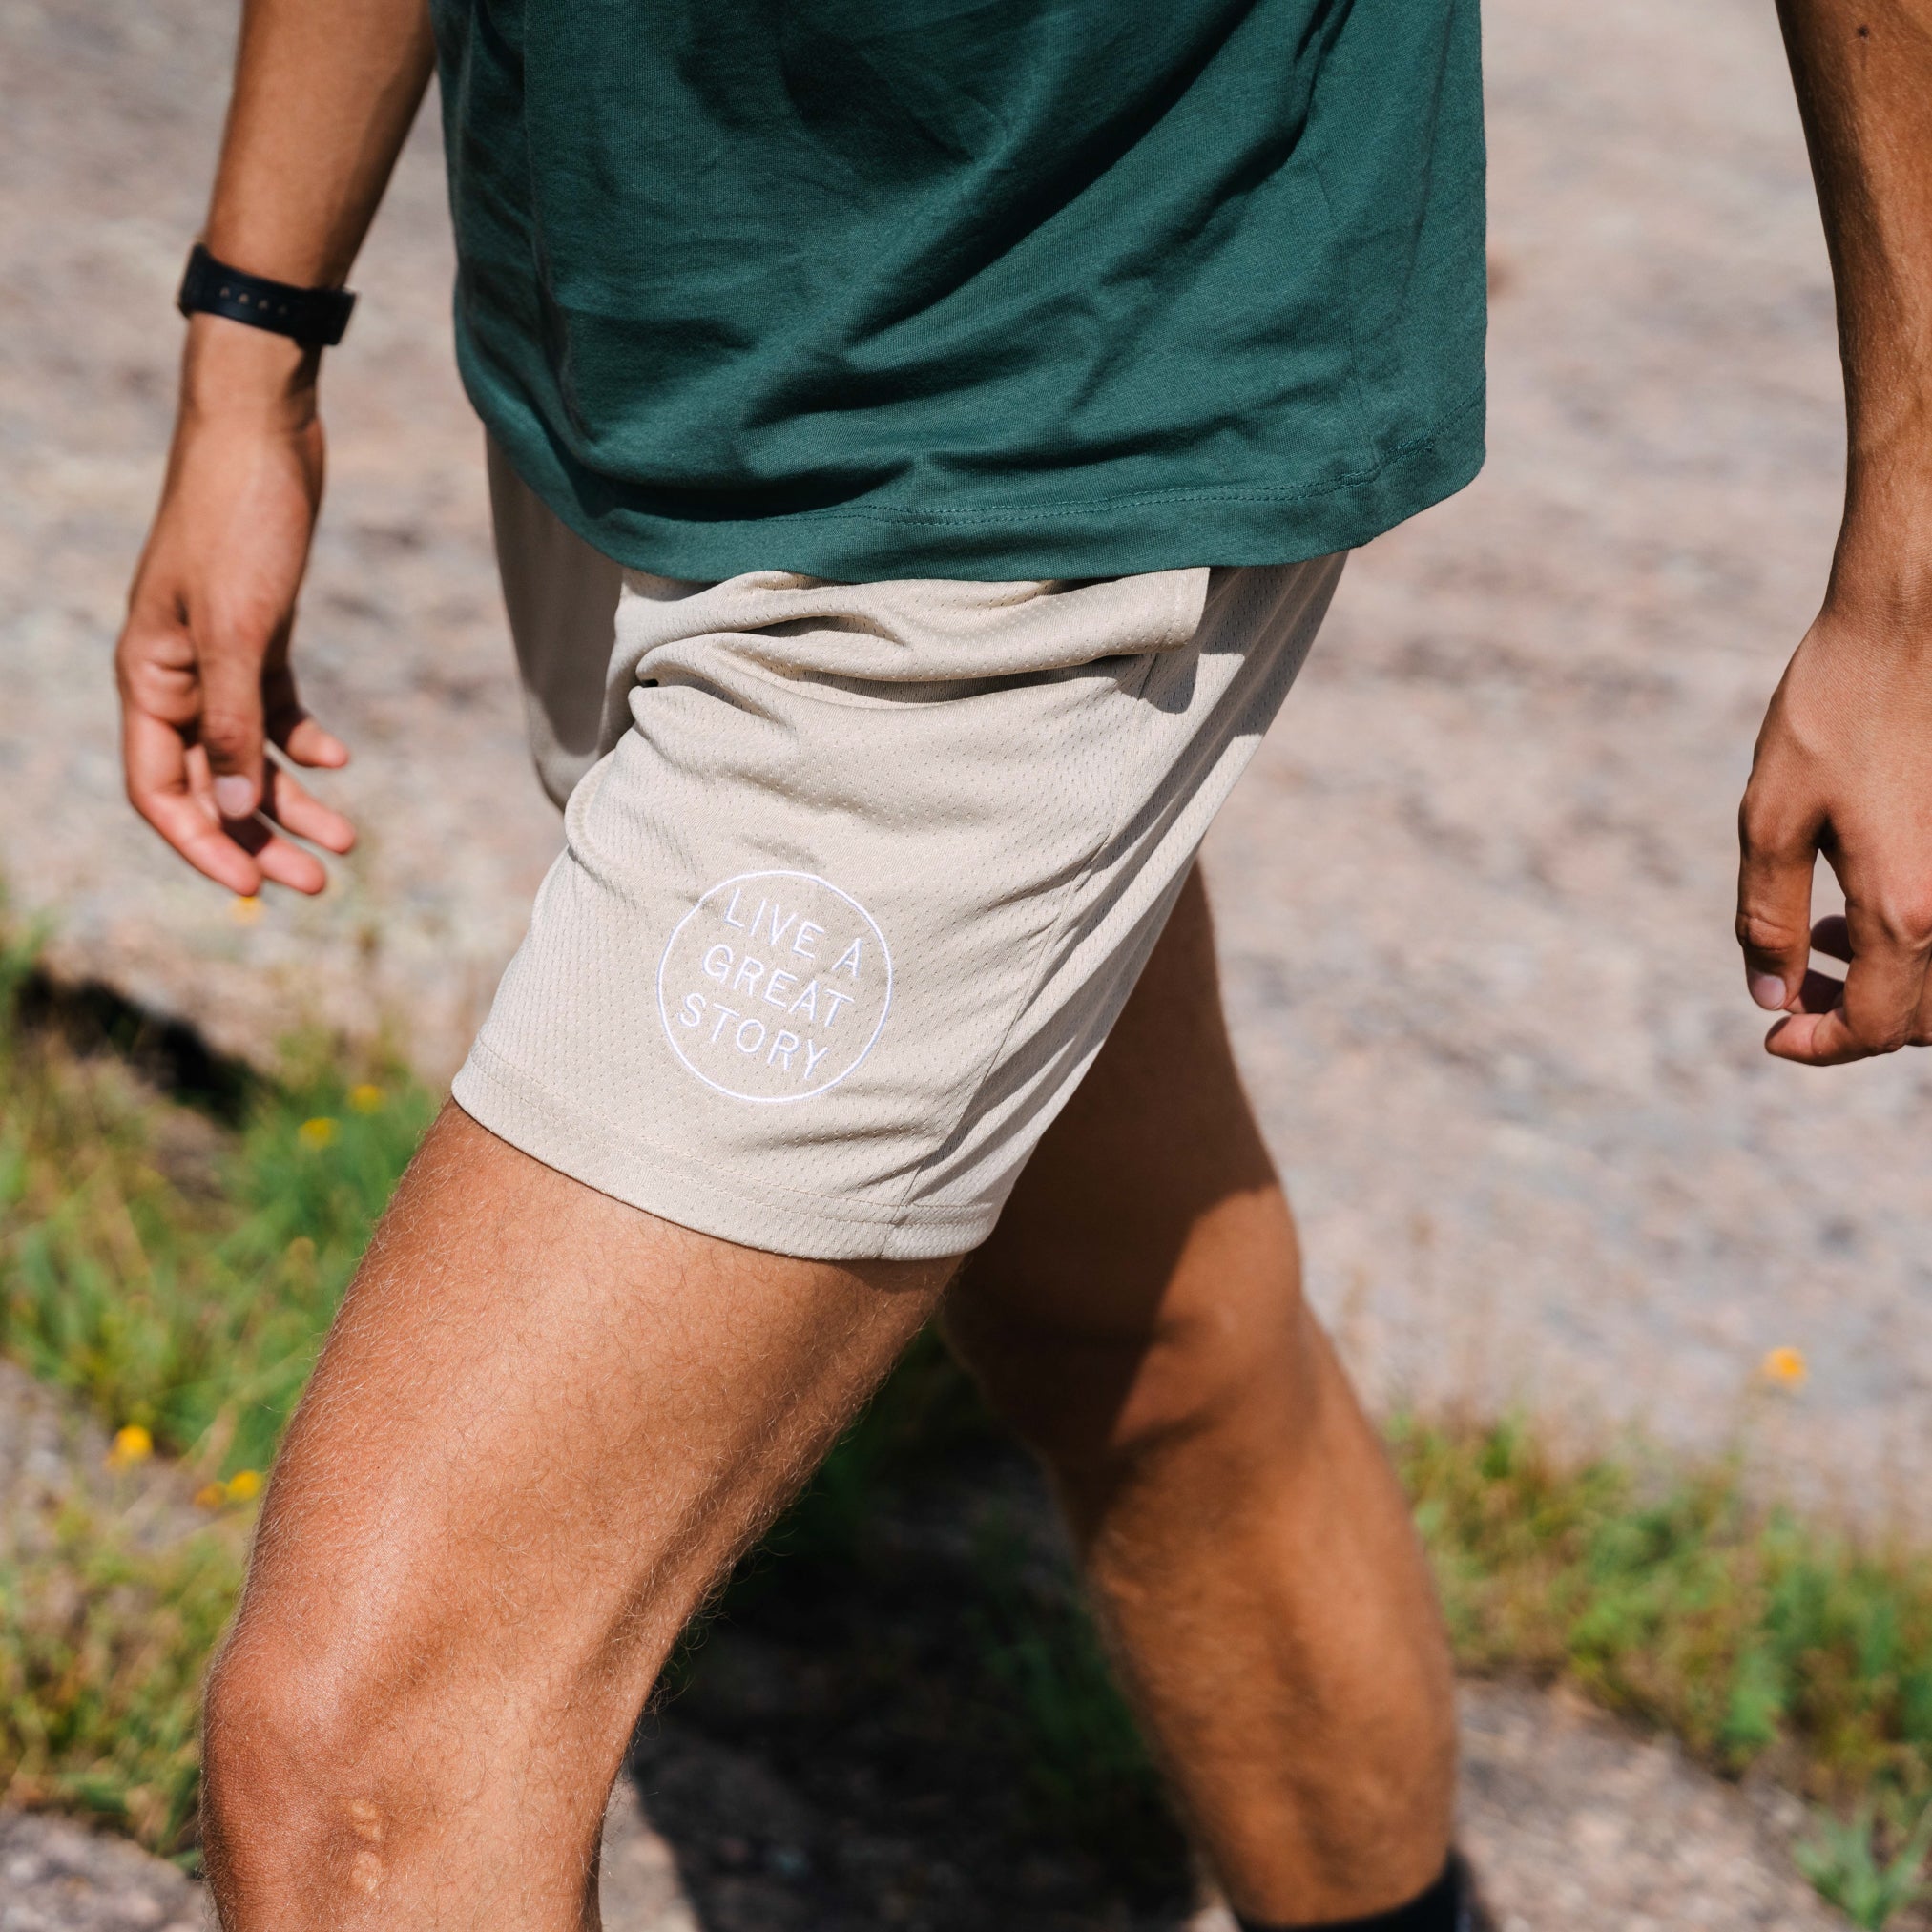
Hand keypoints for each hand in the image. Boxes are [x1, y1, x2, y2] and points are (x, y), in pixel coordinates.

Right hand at [116, 320, 354, 896]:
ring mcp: (217, 658)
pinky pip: (275, 711)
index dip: (202, 845)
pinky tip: (340, 762)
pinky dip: (305, 741)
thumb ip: (229, 723)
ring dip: (292, 800)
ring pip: (248, 754)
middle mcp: (175, 677)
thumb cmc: (239, 524)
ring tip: (347, 843)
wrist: (264, 436)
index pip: (159, 791)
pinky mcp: (260, 636)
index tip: (256, 888)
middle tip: (319, 883)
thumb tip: (228, 811)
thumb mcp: (238, 632)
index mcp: (149, 679)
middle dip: (260, 836)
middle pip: (209, 785)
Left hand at [1736, 580, 1931, 1064]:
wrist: (1909, 623)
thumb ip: (1769, 919)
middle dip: (1854, 1021)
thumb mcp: (1772, 819)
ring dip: (1885, 984)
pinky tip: (1855, 907)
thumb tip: (1770, 996)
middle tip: (1792, 994)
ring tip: (1820, 945)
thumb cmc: (1834, 710)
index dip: (1822, 1047)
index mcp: (1908, 907)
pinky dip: (1910, 941)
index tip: (1774, 1037)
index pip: (1875, 1026)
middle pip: (1921, 1014)